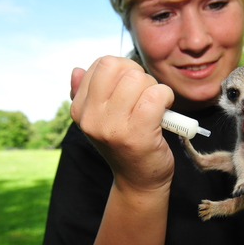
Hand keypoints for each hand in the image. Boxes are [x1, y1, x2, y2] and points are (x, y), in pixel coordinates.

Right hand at [70, 56, 174, 191]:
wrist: (139, 181)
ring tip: (154, 106)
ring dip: (154, 87)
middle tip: (145, 96)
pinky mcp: (137, 135)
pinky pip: (156, 95)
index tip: (132, 88)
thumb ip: (86, 94)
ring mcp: (112, 127)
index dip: (124, 69)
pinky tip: (165, 111)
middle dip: (139, 75)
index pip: (102, 64)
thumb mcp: (101, 119)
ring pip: (138, 78)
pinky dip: (166, 97)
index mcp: (80, 109)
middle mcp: (91, 118)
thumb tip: (77, 70)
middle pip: (118, 66)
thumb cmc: (125, 144)